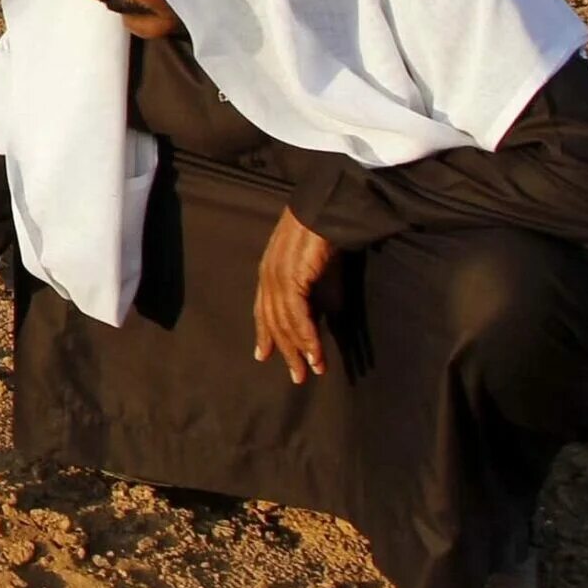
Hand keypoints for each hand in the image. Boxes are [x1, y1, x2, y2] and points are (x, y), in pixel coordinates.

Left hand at [253, 204, 337, 384]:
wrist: (325, 211)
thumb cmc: (323, 238)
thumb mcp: (318, 274)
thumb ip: (315, 297)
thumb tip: (319, 320)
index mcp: (268, 272)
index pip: (263, 309)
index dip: (264, 333)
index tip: (263, 356)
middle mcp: (267, 276)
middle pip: (272, 321)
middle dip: (284, 350)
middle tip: (297, 375)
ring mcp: (276, 276)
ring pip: (284, 321)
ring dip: (299, 349)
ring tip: (311, 370)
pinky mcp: (290, 277)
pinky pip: (296, 314)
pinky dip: (305, 335)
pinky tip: (314, 352)